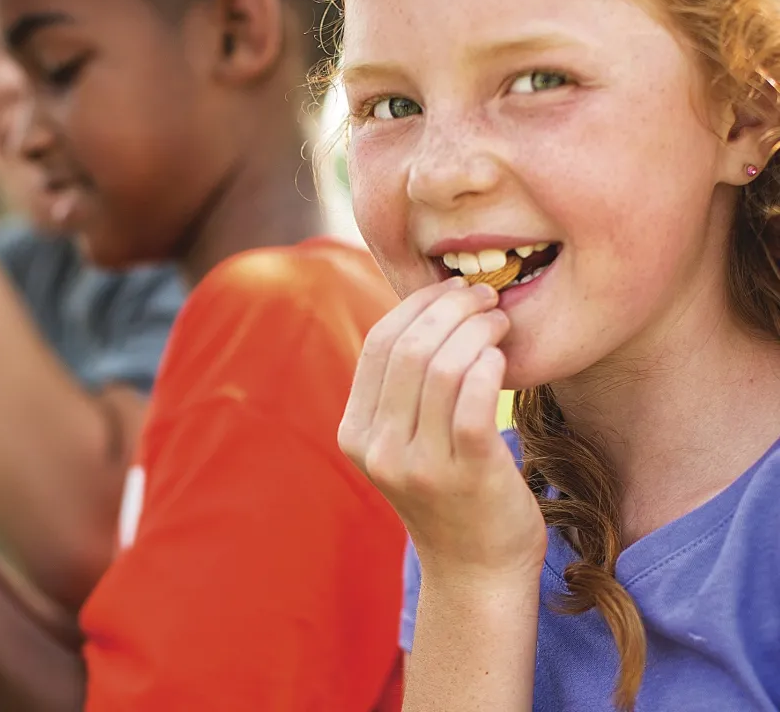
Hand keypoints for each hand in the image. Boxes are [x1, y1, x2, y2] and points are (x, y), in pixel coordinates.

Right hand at [339, 278, 546, 585]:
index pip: (378, 344)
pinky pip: (472, 401)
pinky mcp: (466, 475)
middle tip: (483, 295)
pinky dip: (488, 365)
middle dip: (451, 308)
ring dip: (476, 330)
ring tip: (499, 321)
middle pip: (409, 348)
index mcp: (356, 433)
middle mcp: (379, 449)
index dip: (416, 305)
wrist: (477, 569)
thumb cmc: (448, 492)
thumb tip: (426, 310)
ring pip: (442, 367)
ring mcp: (419, 466)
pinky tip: (502, 356)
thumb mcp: (402, 441)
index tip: (450, 288)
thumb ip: (400, 389)